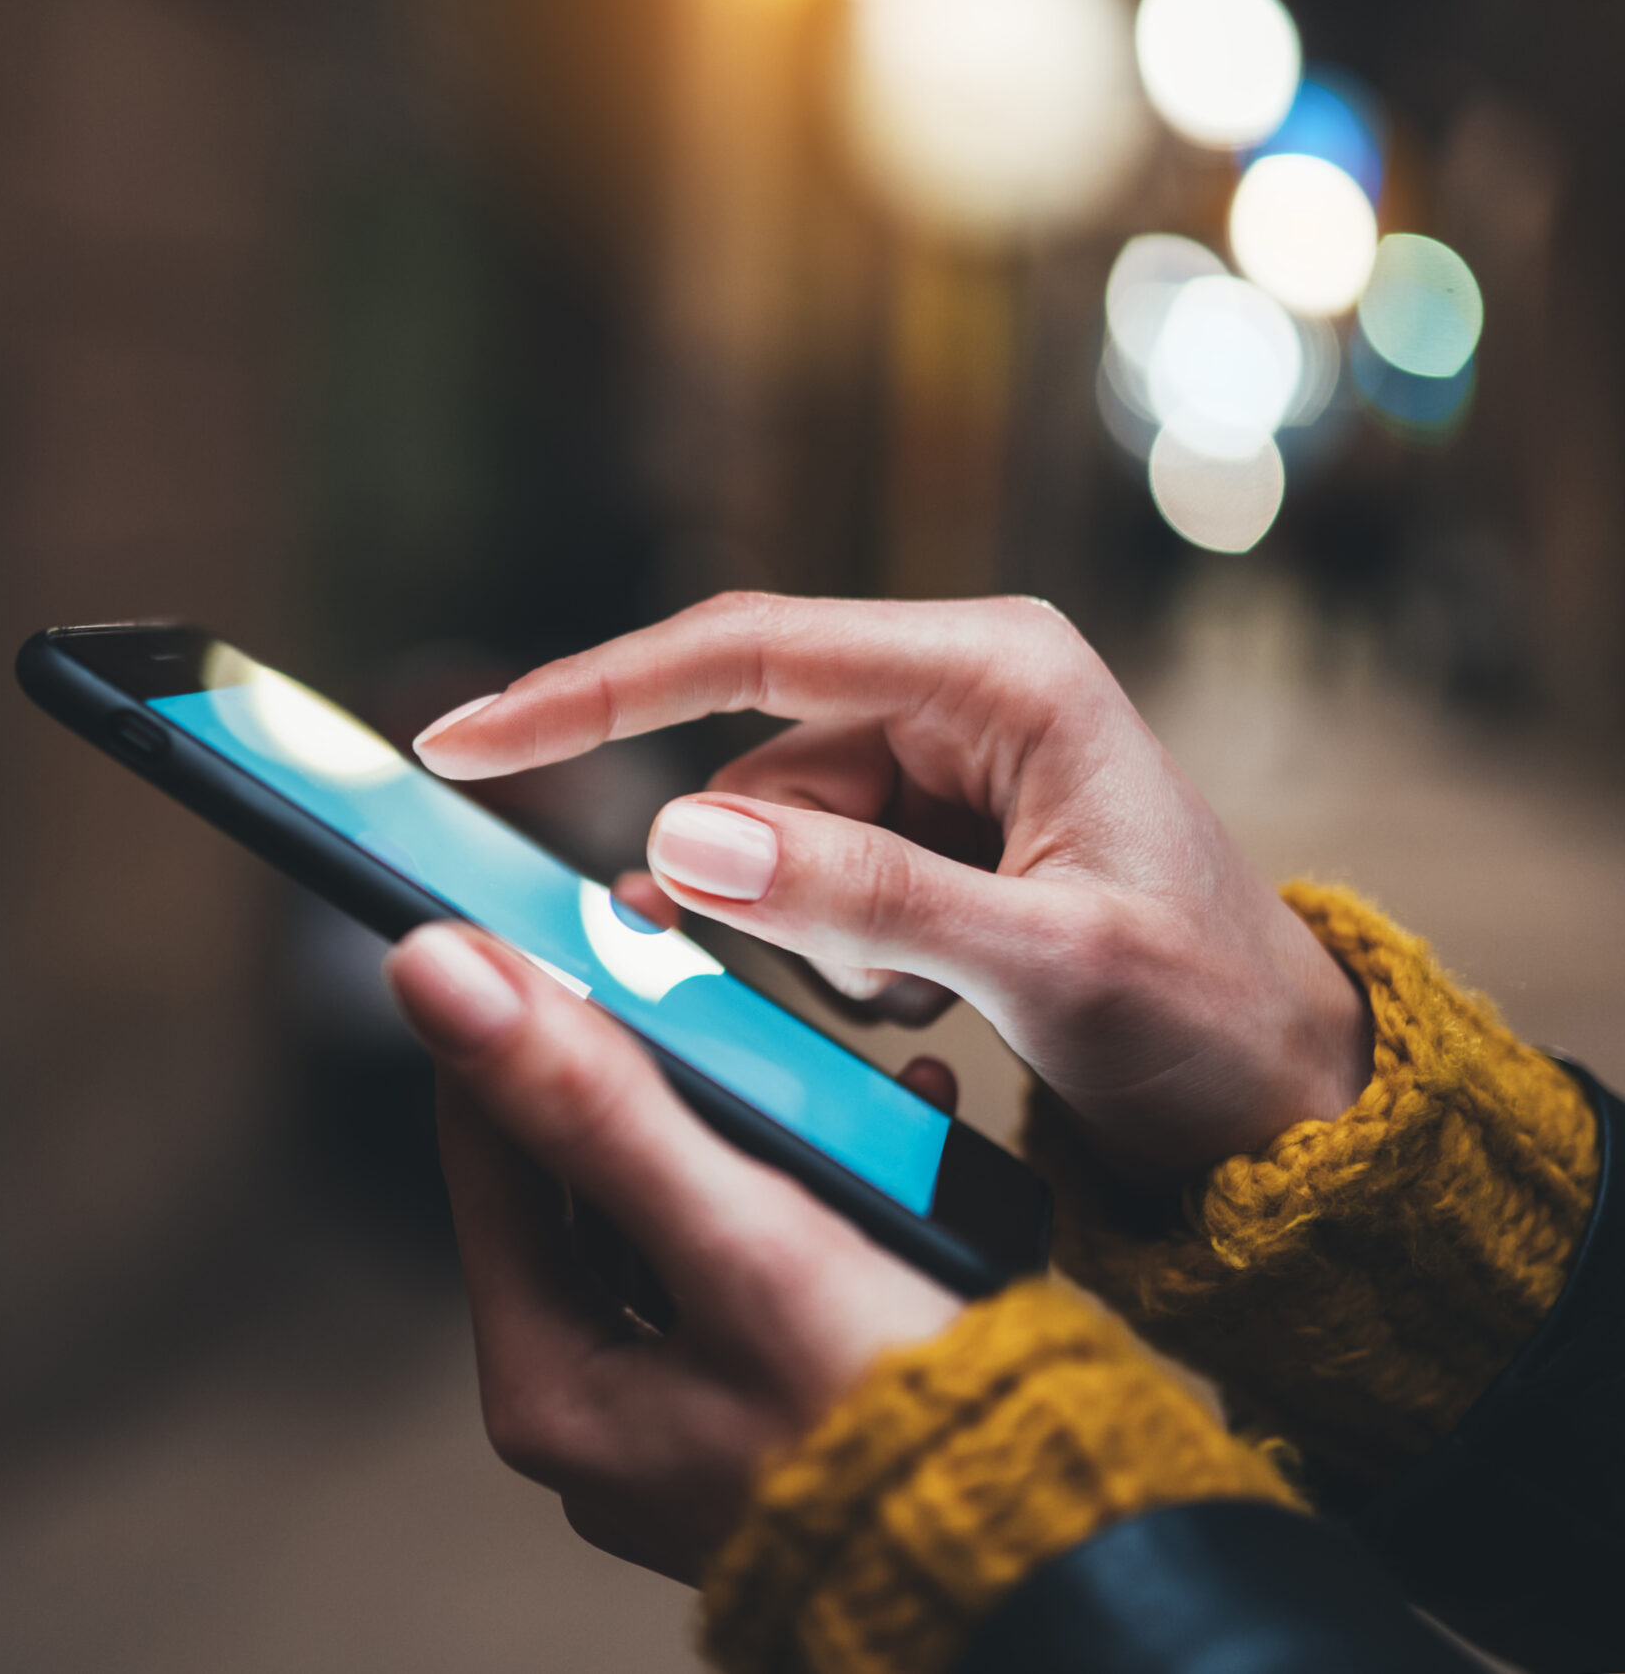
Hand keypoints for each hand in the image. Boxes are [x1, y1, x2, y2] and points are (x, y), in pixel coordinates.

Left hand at [385, 919, 962, 1582]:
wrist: (1060, 1567)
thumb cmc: (902, 1425)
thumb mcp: (738, 1239)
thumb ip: (589, 1102)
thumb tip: (434, 974)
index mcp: (550, 1385)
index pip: (488, 1145)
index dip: (519, 1017)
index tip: (555, 915)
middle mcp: (598, 1408)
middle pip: (584, 1175)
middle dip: (653, 1061)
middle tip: (691, 960)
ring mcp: (684, 1414)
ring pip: (681, 1206)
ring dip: (748, 1114)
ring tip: (808, 1037)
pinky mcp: (772, 1406)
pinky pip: (763, 1254)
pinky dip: (814, 1183)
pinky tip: (893, 1123)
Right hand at [413, 593, 1371, 1181]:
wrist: (1287, 1102)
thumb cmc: (1209, 1022)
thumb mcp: (1047, 965)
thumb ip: (865, 897)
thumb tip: (679, 841)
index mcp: (997, 671)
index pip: (748, 651)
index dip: (593, 693)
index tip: (467, 740)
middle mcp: (957, 691)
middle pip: (750, 762)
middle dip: (759, 885)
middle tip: (866, 985)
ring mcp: (939, 761)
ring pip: (766, 837)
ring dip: (812, 937)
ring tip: (934, 1000)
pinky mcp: (926, 830)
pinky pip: (804, 879)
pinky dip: (831, 952)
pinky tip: (928, 997)